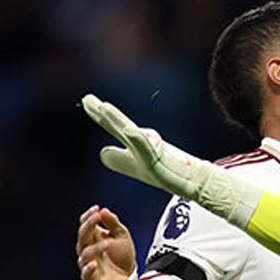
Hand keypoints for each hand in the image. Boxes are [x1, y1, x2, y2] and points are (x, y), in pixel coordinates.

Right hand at [77, 205, 135, 279]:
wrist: (128, 276)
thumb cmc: (122, 255)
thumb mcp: (122, 235)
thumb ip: (113, 223)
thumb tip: (104, 211)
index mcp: (94, 237)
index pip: (85, 224)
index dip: (88, 216)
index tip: (96, 209)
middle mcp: (88, 249)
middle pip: (82, 236)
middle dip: (89, 225)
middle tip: (97, 217)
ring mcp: (89, 263)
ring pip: (85, 254)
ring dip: (95, 248)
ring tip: (107, 243)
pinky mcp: (92, 277)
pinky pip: (86, 273)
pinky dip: (88, 269)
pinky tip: (94, 264)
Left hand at [81, 94, 222, 197]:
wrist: (192, 180)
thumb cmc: (166, 172)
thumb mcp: (136, 166)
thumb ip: (119, 159)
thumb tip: (102, 151)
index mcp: (134, 144)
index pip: (114, 126)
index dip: (99, 115)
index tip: (87, 100)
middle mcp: (142, 143)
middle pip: (120, 126)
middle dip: (103, 112)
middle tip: (86, 99)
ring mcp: (152, 153)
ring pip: (133, 134)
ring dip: (118, 121)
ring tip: (104, 108)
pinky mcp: (160, 164)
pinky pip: (148, 151)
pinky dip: (139, 140)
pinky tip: (129, 131)